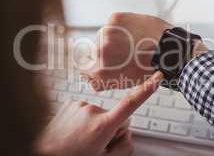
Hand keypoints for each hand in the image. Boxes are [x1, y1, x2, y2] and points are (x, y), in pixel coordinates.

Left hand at [36, 71, 163, 155]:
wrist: (43, 153)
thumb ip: (125, 145)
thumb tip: (126, 130)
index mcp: (102, 126)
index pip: (131, 104)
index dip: (146, 91)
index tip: (157, 78)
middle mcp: (92, 111)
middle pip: (116, 116)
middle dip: (111, 128)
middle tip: (96, 143)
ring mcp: (80, 105)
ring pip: (100, 113)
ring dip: (96, 124)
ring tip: (81, 139)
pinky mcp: (72, 102)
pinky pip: (88, 109)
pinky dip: (84, 119)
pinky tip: (74, 131)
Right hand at [83, 12, 173, 90]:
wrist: (169, 50)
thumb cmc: (148, 69)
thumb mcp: (123, 82)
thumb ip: (104, 80)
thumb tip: (93, 75)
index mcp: (100, 71)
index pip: (84, 68)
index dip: (95, 66)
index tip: (106, 64)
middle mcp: (99, 51)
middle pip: (93, 50)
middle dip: (105, 52)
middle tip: (123, 53)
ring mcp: (106, 33)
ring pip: (102, 36)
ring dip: (113, 39)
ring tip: (132, 43)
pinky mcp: (115, 19)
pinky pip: (112, 24)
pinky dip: (121, 27)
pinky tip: (134, 33)